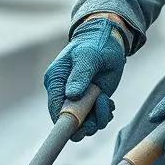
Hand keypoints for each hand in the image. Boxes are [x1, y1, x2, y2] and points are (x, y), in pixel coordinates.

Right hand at [44, 16, 127, 141]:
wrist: (108, 40)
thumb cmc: (96, 44)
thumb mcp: (89, 56)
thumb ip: (80, 75)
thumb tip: (71, 94)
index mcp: (55, 80)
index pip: (55, 108)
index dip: (68, 119)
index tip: (85, 121)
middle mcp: (63, 93)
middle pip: (68, 121)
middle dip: (86, 122)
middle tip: (101, 109)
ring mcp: (77, 99)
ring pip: (83, 124)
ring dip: (98, 118)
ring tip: (107, 102)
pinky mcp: (90, 102)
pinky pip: (94, 120)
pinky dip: (103, 115)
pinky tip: (109, 103)